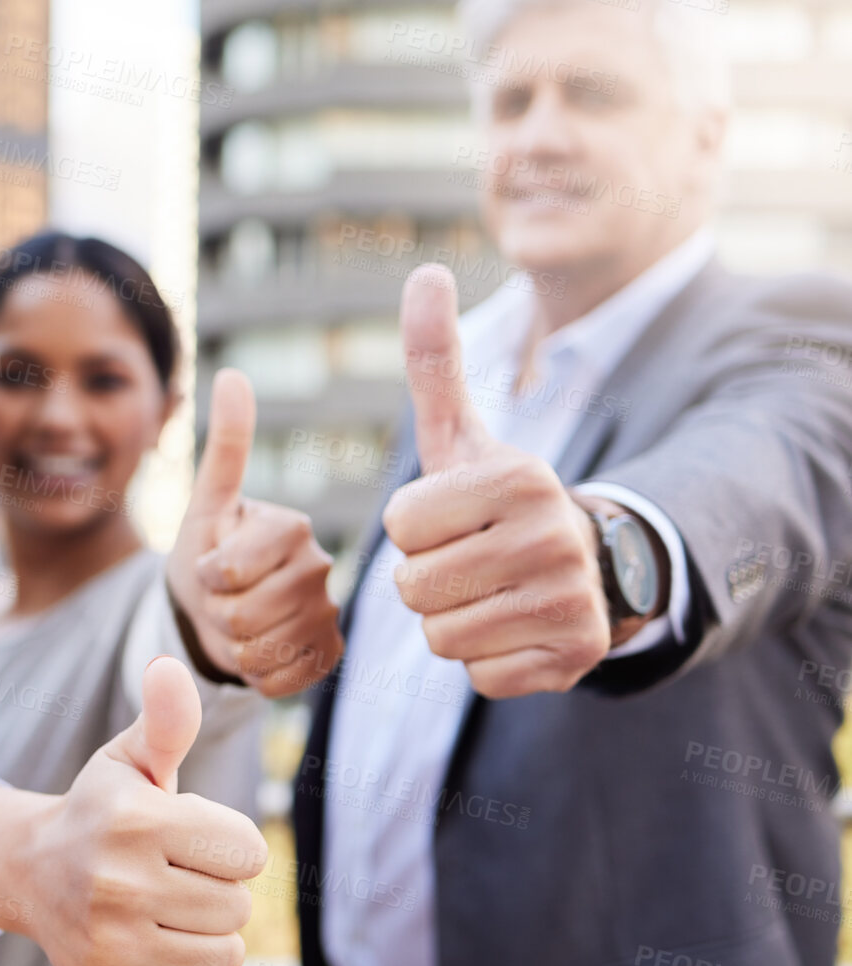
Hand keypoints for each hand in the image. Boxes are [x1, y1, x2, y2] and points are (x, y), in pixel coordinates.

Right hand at [9, 656, 266, 965]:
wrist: (30, 874)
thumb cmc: (101, 812)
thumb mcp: (132, 760)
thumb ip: (167, 720)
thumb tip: (170, 666)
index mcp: (136, 822)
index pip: (250, 852)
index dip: (227, 844)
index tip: (188, 839)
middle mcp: (118, 885)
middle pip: (239, 908)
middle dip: (217, 890)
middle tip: (172, 876)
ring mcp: (111, 946)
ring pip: (225, 956)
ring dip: (208, 937)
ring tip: (166, 912)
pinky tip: (155, 949)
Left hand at [167, 368, 341, 696]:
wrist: (215, 608)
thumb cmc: (208, 550)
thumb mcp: (206, 504)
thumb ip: (224, 445)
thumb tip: (233, 373)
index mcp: (292, 527)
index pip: (228, 573)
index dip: (205, 578)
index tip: (210, 565)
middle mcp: (321, 567)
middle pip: (243, 616)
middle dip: (216, 614)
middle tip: (222, 598)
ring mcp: (329, 614)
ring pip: (260, 652)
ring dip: (233, 646)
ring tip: (237, 623)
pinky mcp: (329, 655)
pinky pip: (282, 682)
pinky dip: (257, 675)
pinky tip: (258, 651)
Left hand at [381, 264, 610, 696]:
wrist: (583, 565)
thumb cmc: (495, 501)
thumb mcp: (463, 434)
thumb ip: (435, 360)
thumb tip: (424, 272)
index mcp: (519, 478)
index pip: (399, 525)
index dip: (411, 527)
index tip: (452, 517)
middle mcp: (554, 537)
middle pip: (413, 587)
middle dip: (426, 578)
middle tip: (469, 561)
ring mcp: (570, 602)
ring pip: (440, 636)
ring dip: (449, 621)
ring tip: (488, 592)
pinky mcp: (575, 658)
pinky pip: (478, 676)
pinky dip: (485, 661)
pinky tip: (514, 628)